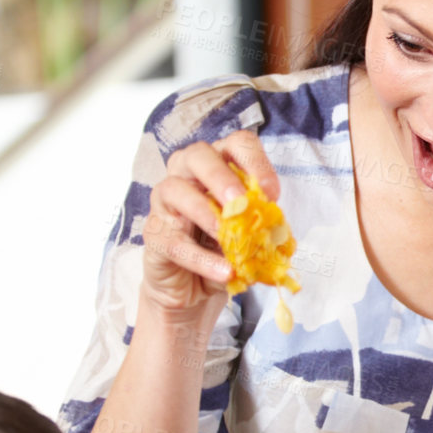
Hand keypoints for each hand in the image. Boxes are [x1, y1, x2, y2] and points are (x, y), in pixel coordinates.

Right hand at [141, 130, 279, 315]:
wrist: (193, 288)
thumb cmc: (222, 249)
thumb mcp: (249, 236)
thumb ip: (263, 227)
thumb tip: (279, 233)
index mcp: (219, 165)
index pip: (236, 144)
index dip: (254, 161)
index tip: (270, 193)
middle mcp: (187, 174)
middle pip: (198, 155)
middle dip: (220, 177)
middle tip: (240, 203)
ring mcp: (165, 201)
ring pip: (175, 189)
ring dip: (205, 213)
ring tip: (227, 237)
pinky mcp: (153, 233)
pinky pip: (174, 241)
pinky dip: (201, 259)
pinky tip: (225, 271)